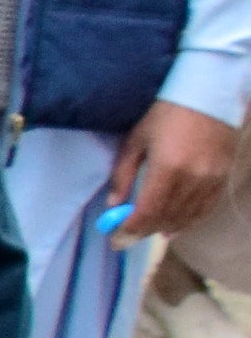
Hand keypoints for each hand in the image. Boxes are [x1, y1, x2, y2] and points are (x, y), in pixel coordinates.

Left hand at [105, 101, 239, 241]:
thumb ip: (123, 174)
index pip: (147, 212)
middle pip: (165, 218)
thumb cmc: (167, 114)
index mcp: (167, 168)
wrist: (210, 96)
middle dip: (142, 232)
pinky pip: (205, 209)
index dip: (129, 230)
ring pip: (186, 217)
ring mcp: (211, 179)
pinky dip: (188, 222)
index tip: (115, 241)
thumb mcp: (136, 140)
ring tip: (146, 233)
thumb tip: (113, 204)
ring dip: (163, 228)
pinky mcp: (223, 178)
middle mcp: (192, 178)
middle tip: (125, 238)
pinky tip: (174, 228)